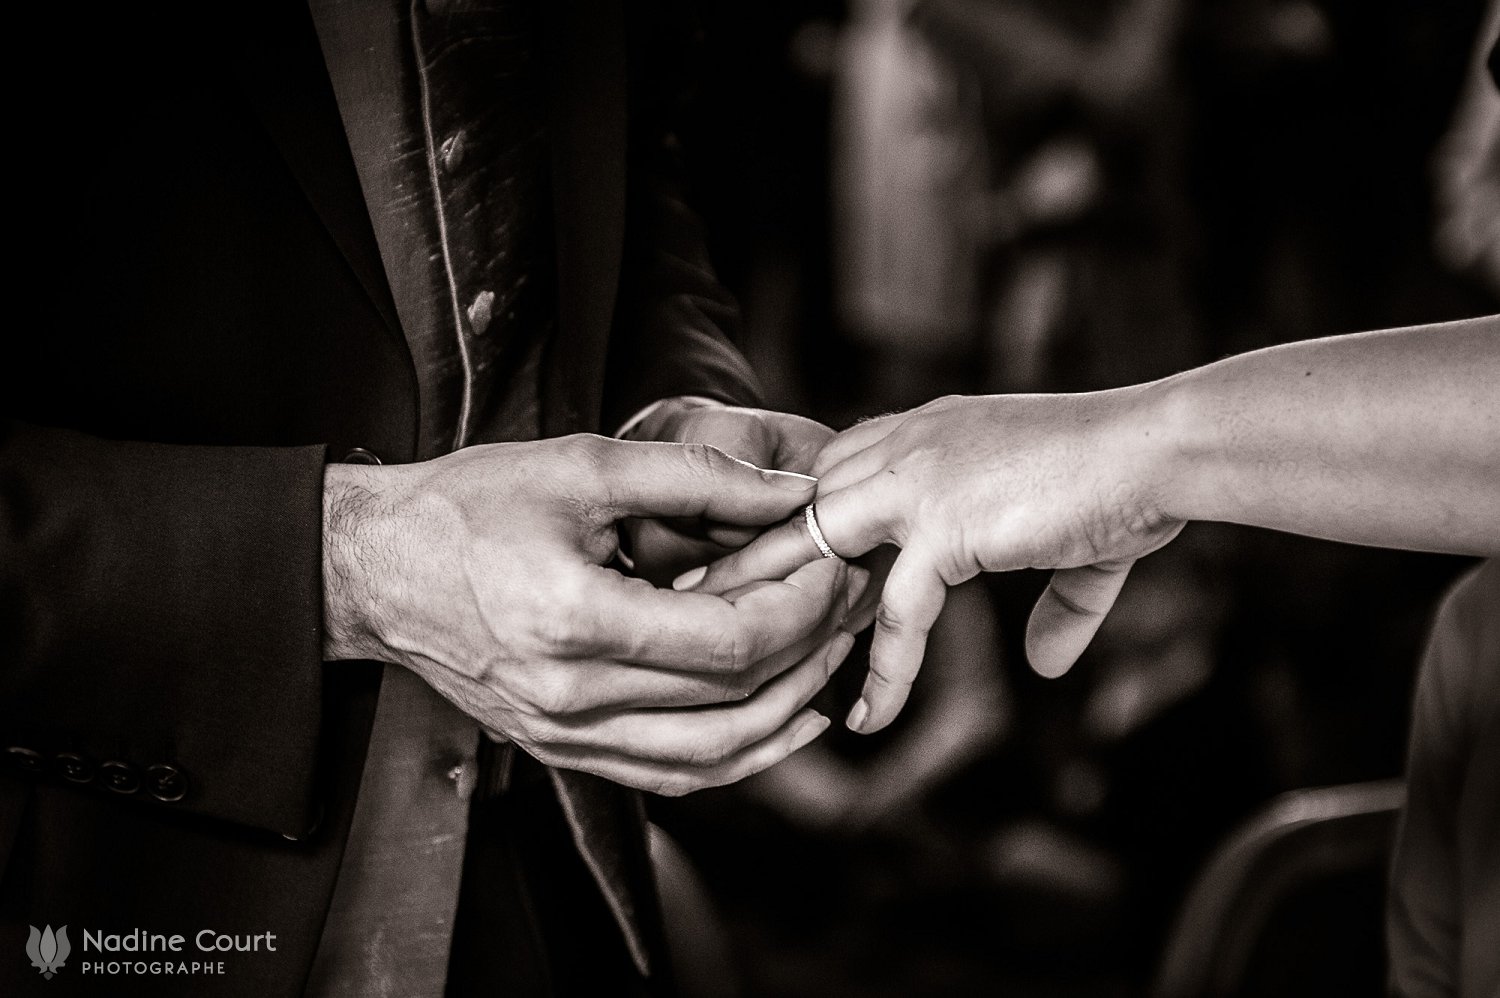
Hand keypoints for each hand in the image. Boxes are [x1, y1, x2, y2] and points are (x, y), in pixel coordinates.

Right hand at [322, 434, 865, 794]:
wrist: (378, 569)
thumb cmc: (468, 508)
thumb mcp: (582, 466)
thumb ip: (697, 477)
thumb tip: (790, 492)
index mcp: (576, 621)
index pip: (729, 642)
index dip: (800, 608)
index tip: (832, 563)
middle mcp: (572, 696)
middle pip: (732, 699)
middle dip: (810, 648)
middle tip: (849, 600)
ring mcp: (564, 734)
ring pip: (710, 755)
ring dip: (787, 711)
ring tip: (833, 659)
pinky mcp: (560, 748)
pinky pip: (668, 776)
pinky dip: (736, 756)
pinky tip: (782, 722)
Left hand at [684, 391, 1182, 731]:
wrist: (1161, 449)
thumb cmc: (1127, 481)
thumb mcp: (1077, 546)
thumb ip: (1054, 606)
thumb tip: (1042, 665)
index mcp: (925, 432)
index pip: (834, 467)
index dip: (800, 516)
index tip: (767, 562)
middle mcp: (907, 444)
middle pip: (799, 501)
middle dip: (751, 553)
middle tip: (701, 601)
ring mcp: (917, 482)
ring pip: (816, 547)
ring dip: (774, 605)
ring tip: (730, 656)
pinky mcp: (944, 526)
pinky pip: (893, 611)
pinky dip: (882, 670)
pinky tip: (867, 718)